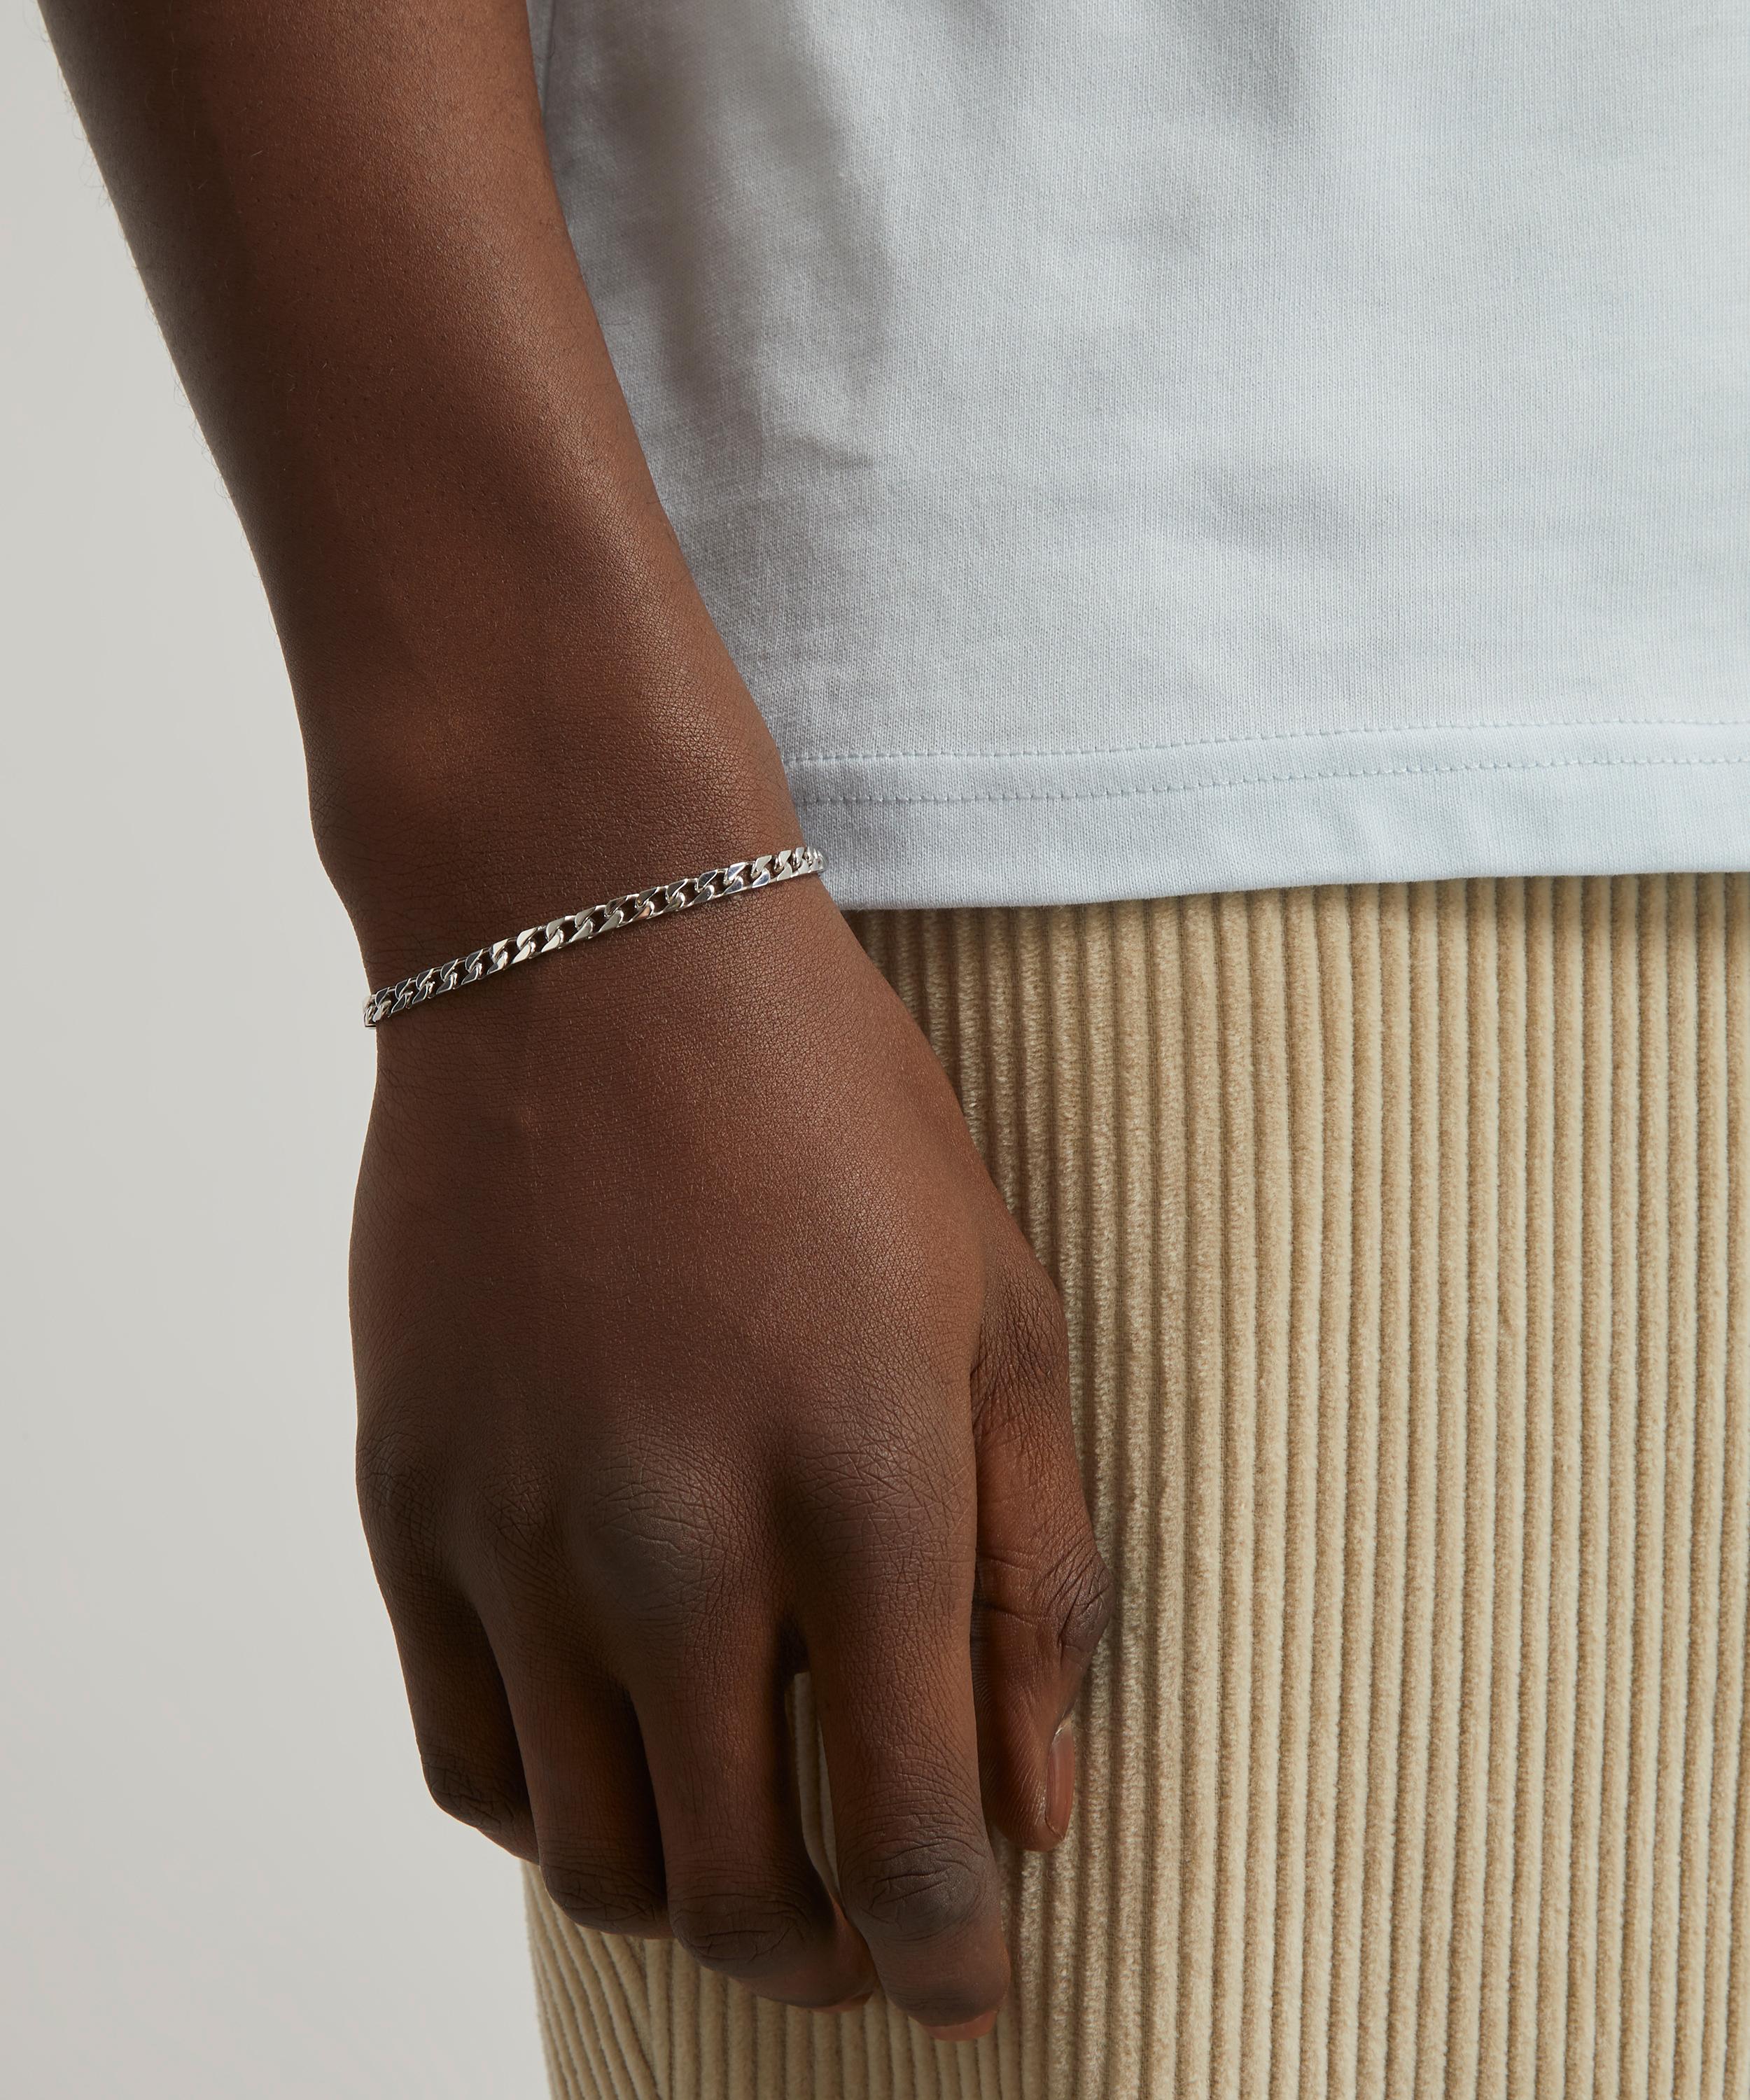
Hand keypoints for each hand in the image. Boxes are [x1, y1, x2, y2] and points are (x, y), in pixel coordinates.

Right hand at [351, 874, 1110, 2035]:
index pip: (910, 1848)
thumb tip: (1039, 1811)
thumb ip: (1032, 1579)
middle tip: (865, 1927)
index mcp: (864, 1492)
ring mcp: (516, 1529)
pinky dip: (554, 1804)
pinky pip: (464, 1756)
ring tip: (745, 1839)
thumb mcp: (1002, 1317)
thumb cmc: (839, 1117)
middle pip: (738, 1893)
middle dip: (824, 1958)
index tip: (970, 1985)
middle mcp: (674, 1541)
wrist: (596, 949)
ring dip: (685, 1896)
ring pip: (591, 1857)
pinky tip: (621, 1740)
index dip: (953, 1959)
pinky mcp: (407, 1499)